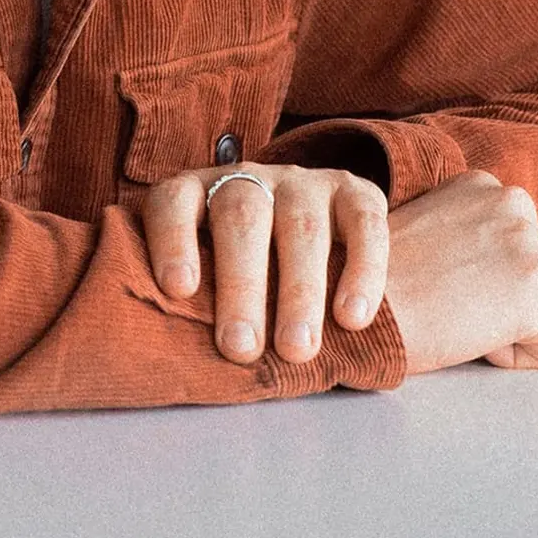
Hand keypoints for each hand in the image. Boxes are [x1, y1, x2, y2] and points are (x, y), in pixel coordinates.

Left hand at [141, 161, 387, 365]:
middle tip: (241, 348)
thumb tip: (178, 357)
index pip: (173, 203)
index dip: (172, 241)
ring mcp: (302, 182)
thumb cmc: (239, 274)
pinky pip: (364, 223)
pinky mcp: (354, 192)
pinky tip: (353, 317)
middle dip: (241, 286)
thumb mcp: (208, 274)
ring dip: (300, 291)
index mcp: (196, 192)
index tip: (178, 289)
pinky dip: (362, 271)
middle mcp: (247, 179)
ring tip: (296, 348)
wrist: (314, 237)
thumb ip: (193, 298)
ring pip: (301, 226)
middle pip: (241, 219)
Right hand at [382, 172, 537, 373]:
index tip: (434, 284)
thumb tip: (477, 267)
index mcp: (481, 184)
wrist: (350, 309)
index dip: (470, 282)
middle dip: (492, 303)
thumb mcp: (422, 233)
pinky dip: (508, 358)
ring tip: (447, 317)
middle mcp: (514, 202)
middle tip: (439, 304)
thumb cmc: (373, 285)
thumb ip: (457, 235)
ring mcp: (531, 244)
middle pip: (532, 282)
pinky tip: (462, 335)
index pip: (508, 254)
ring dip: (497, 328)